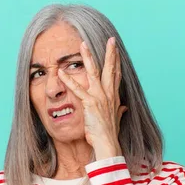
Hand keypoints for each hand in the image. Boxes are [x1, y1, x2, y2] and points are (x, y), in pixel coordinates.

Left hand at [57, 36, 127, 159]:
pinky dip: (68, 80)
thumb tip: (125, 108)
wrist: (108, 144)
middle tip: (111, 40)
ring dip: (88, 58)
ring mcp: (100, 97)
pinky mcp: (90, 103)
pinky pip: (77, 89)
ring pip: (94, 72)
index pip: (116, 75)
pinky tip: (60, 72)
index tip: (115, 49)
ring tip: (83, 44)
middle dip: (110, 53)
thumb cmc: (110, 134)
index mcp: (114, 97)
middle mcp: (108, 94)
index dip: (116, 61)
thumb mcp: (116, 119)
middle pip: (110, 69)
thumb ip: (119, 111)